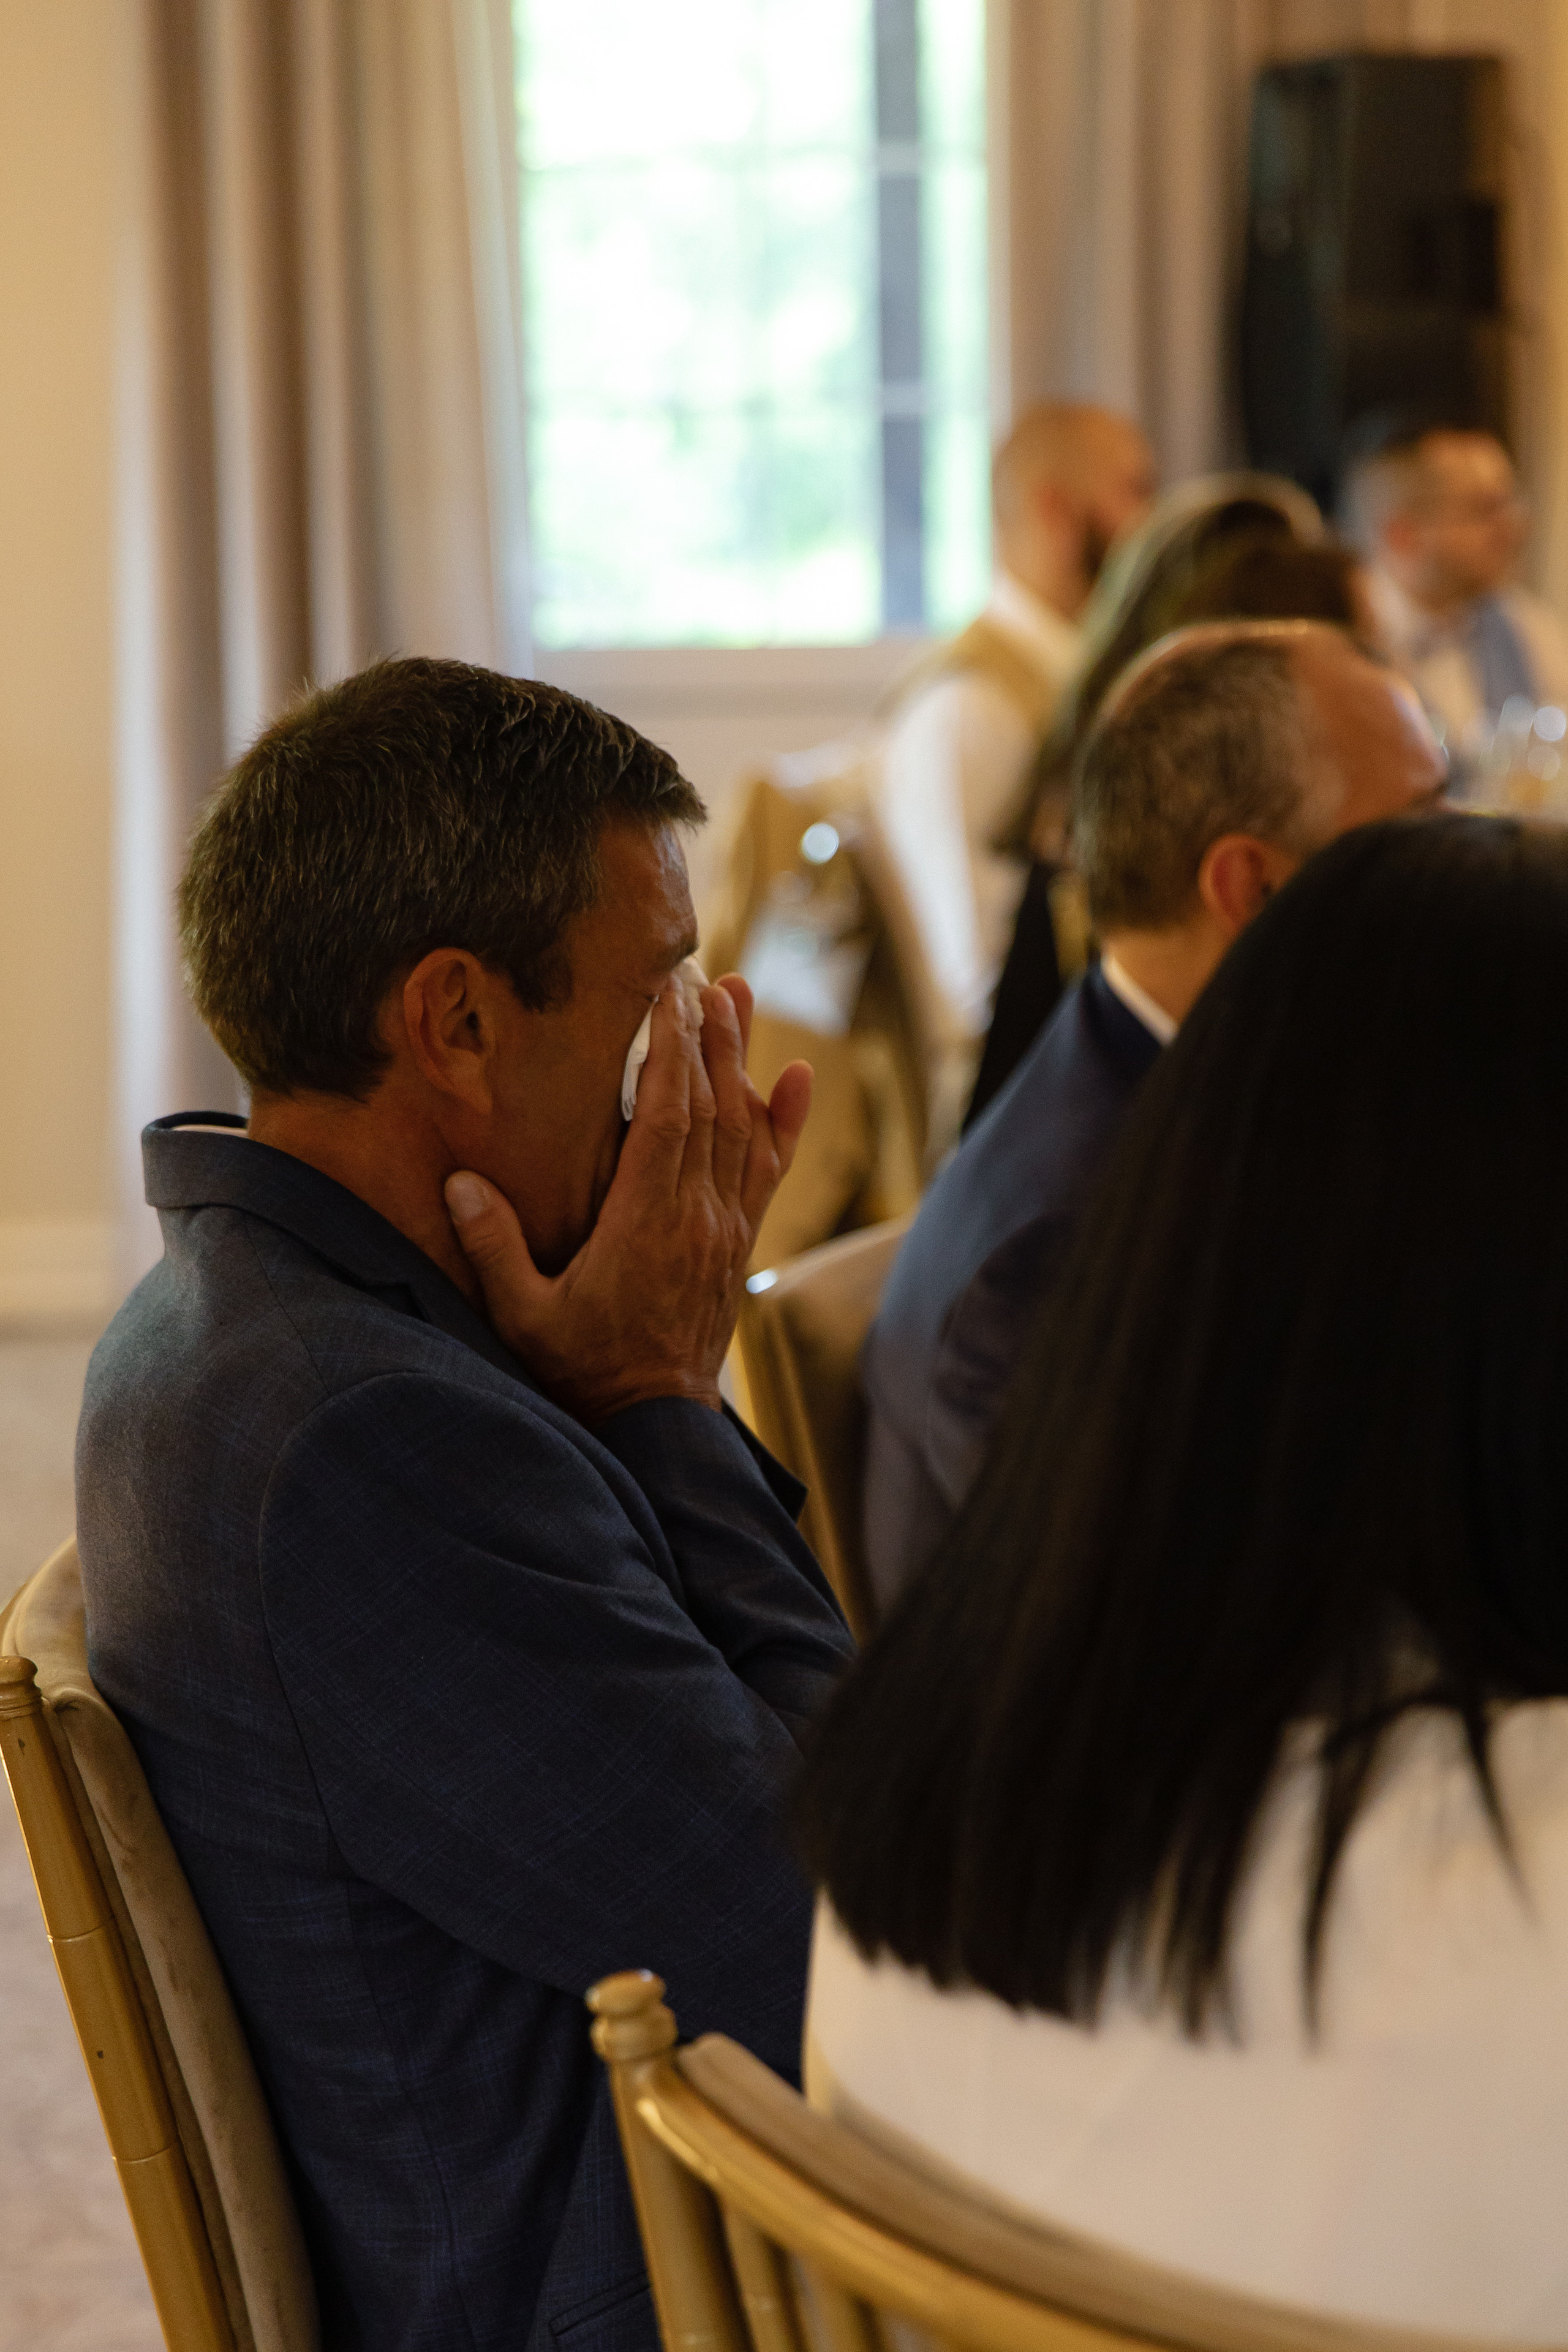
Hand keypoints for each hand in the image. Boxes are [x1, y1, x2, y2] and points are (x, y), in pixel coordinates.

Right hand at [444, 972, 810, 1424]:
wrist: (655, 1426)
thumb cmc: (583, 1371)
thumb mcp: (525, 1318)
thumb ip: (495, 1250)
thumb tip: (459, 1184)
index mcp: (645, 1223)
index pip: (665, 1117)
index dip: (668, 1050)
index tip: (664, 991)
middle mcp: (696, 1216)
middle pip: (708, 1105)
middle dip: (702, 1033)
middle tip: (694, 969)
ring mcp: (725, 1228)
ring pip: (743, 1127)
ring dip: (740, 1058)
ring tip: (736, 994)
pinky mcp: (739, 1242)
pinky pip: (769, 1169)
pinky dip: (785, 1121)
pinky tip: (799, 1077)